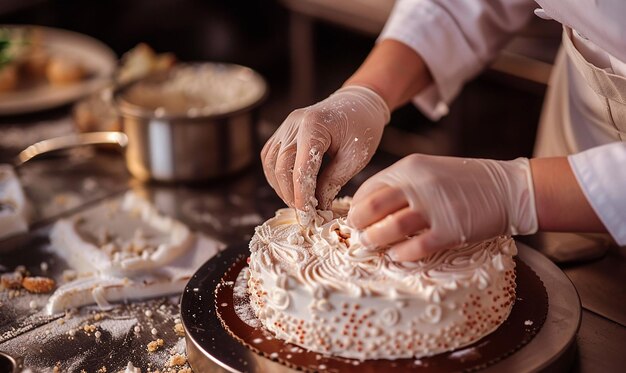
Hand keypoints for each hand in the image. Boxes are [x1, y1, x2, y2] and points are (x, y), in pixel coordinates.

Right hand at [261, 85, 389, 224]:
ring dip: (280, 187)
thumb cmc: (363, 128)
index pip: (301, 167)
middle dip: (290, 194)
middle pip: (281, 165)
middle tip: (304, 214)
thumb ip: (333, 181)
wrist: (360, 103)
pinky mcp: (283, 132)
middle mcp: (293, 123)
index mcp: (314, 125)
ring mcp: (285, 126)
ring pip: (270, 162)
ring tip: (297, 204)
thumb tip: (318, 208)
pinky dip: (276, 176)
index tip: (307, 216)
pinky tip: (289, 189)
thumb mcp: (355, 157)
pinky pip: (270, 156)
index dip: (301, 195)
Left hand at [347, 154, 537, 260]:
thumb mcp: (430, 171)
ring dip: (375, 240)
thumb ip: (402, 185)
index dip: (357, 207)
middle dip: (359, 224)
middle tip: (359, 235)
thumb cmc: (465, 182)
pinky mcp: (451, 230)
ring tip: (373, 246)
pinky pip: (416, 247)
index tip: (355, 220)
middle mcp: (418, 184)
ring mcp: (435, 207)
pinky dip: (401, 254)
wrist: (509, 188)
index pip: (370, 188)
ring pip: (390, 227)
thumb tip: (372, 209)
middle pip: (373, 207)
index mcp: (410, 167)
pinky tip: (397, 256)